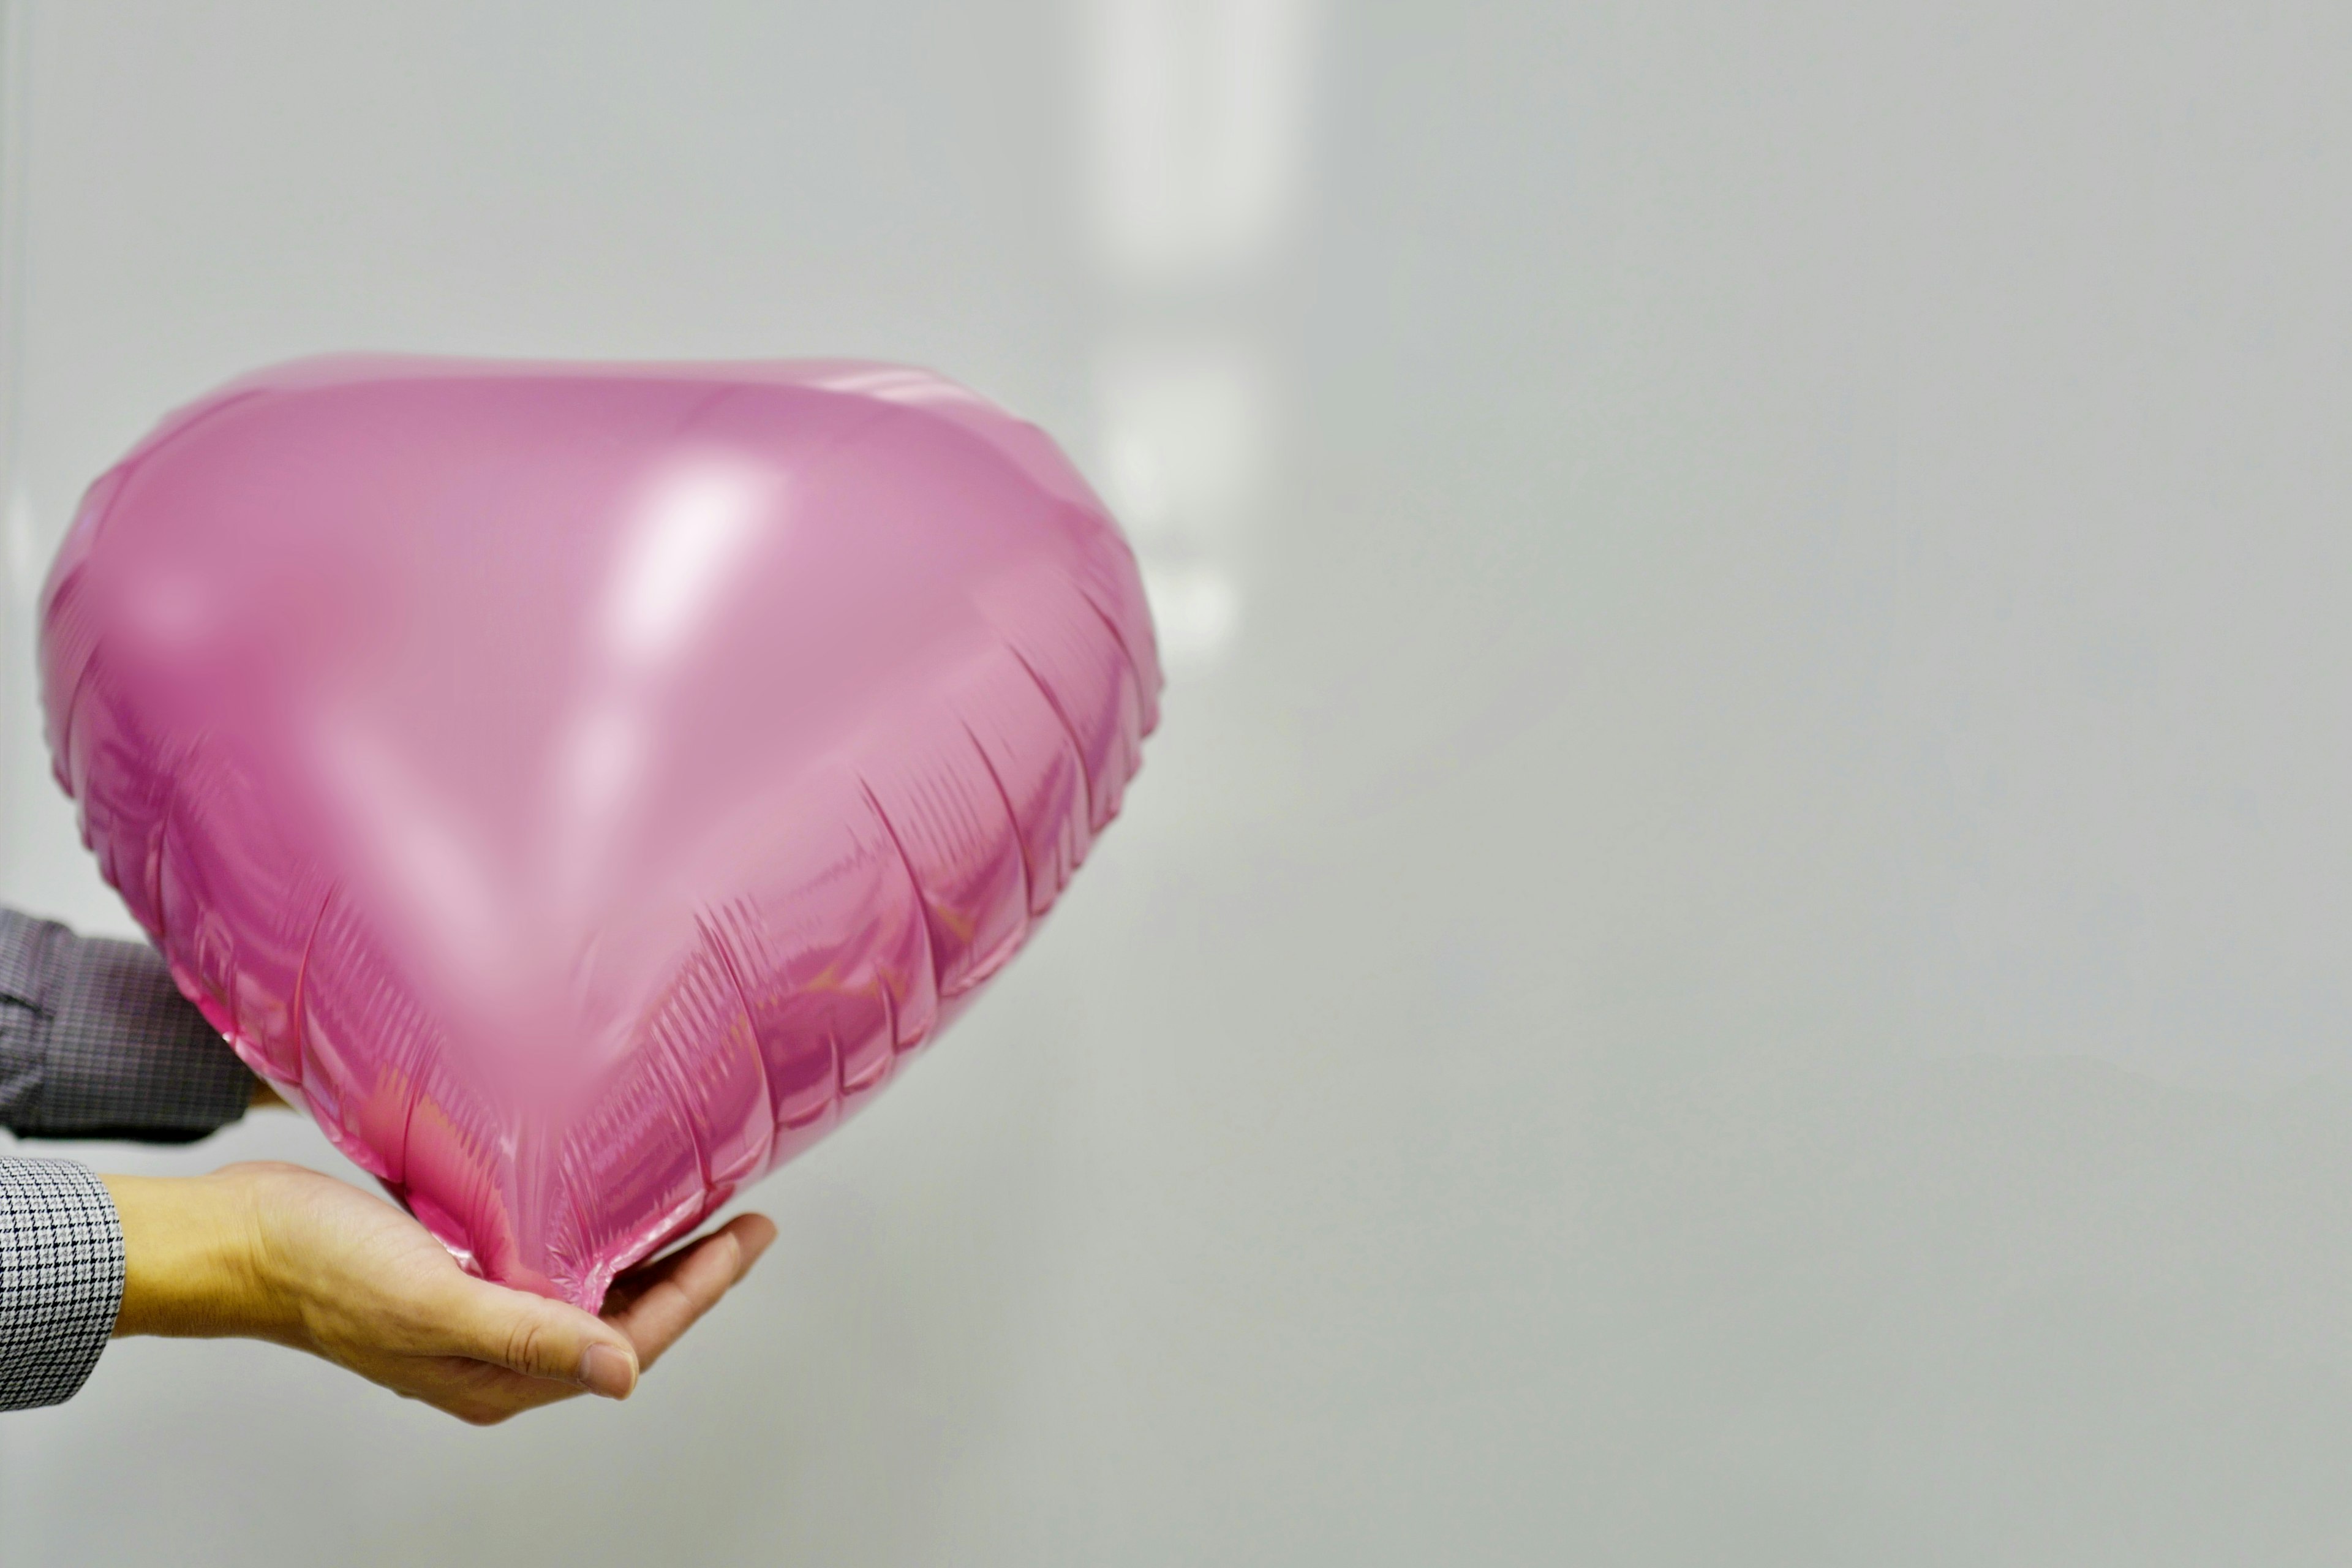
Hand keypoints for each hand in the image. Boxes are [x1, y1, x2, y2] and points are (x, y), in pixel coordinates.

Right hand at [101, 1162, 775, 1424]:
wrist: (240, 1239)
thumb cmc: (324, 1271)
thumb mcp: (438, 1301)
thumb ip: (534, 1335)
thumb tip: (626, 1372)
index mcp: (501, 1374)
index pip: (635, 1335)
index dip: (703, 1287)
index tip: (752, 1236)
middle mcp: (497, 1350)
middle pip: (625, 1314)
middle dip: (692, 1270)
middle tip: (746, 1218)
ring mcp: (475, 1310)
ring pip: (589, 1286)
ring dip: (643, 1248)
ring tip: (696, 1202)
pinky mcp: (453, 1270)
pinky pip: (544, 1257)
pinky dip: (586, 1230)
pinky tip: (603, 1194)